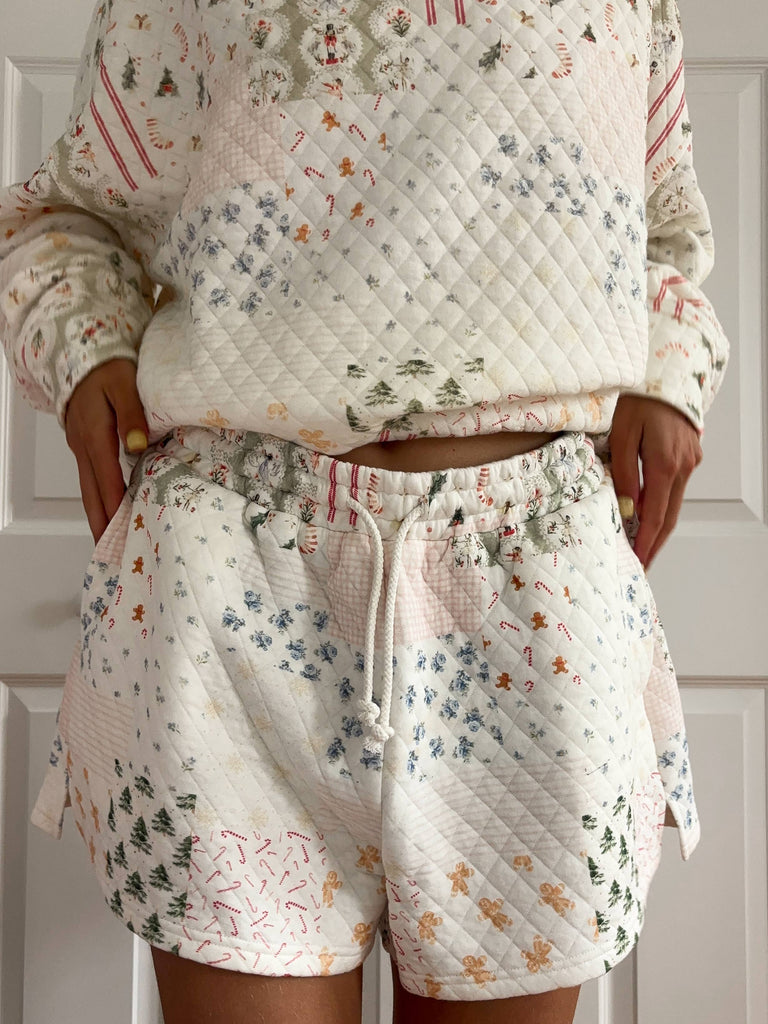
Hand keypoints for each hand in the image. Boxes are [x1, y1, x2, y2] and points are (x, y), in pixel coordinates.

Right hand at [64, 358, 147, 542]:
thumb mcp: (123, 385)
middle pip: (91, 493)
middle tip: (110, 553)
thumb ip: (133, 416)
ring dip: (98, 514)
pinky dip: (99, 497)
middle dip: (101, 523)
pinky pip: (91, 477)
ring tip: (109, 541)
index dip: (114, 508)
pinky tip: (109, 508)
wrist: (81, 356)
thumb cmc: (107, 369)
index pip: (107, 481)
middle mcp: (84, 447)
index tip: (121, 534)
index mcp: (96, 436)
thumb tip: (138, 447)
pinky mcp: (84, 444)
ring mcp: (81, 447)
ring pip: (89, 488)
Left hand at [609, 394, 702, 569]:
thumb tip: (628, 508)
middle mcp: (683, 466)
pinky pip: (675, 487)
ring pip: (674, 503)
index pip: (656, 515)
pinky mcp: (690, 454)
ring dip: (659, 526)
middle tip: (642, 565)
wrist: (668, 375)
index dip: (646, 542)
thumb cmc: (639, 400)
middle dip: (654, 543)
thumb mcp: (622, 435)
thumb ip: (624, 473)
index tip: (637, 562)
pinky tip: (649, 514)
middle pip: (670, 516)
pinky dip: (663, 504)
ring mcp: (690, 461)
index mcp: (665, 464)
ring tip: (643, 546)